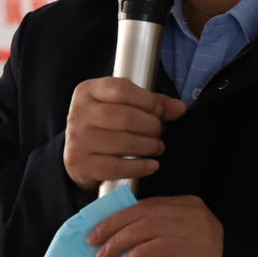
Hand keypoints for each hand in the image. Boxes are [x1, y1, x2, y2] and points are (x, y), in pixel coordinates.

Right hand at [63, 77, 186, 192]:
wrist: (78, 155)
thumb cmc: (104, 125)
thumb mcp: (122, 105)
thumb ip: (151, 103)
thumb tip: (179, 108)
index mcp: (87, 91)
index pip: (120, 89)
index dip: (146, 100)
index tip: (158, 110)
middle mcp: (79, 113)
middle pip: (125, 117)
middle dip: (150, 126)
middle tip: (157, 132)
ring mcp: (78, 140)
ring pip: (123, 142)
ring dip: (148, 146)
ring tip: (156, 147)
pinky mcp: (81, 164)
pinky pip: (116, 166)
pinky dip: (139, 167)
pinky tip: (151, 165)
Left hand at [88, 196, 223, 256]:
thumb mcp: (175, 245)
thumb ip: (154, 237)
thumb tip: (119, 242)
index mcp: (186, 205)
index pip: (146, 204)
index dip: (118, 215)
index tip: (98, 227)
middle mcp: (192, 211)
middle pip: (144, 211)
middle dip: (114, 225)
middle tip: (94, 240)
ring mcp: (195, 228)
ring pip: (148, 226)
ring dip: (121, 240)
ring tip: (105, 254)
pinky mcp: (196, 248)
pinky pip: (160, 245)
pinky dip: (139, 252)